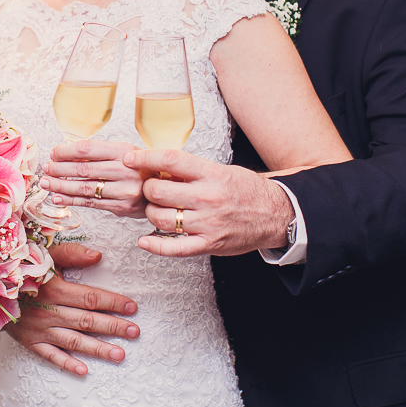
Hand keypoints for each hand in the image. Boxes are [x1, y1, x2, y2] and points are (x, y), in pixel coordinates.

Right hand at [6, 242, 139, 375]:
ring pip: (73, 341)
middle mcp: (48, 311)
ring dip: (98, 348)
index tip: (132, 308)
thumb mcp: (44, 254)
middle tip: (134, 332)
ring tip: (119, 354)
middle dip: (113, 327)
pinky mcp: (30, 341)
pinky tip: (84, 370)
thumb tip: (98, 256)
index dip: (113, 302)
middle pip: (87, 321)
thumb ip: (72, 254)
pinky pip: (50, 355)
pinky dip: (67, 364)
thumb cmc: (21, 267)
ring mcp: (39, 329)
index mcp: (54, 288)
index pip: (90, 297)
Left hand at [41, 140, 147, 218]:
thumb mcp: (126, 152)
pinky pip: (91, 203)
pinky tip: (59, 198)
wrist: (164, 189)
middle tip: (46, 168)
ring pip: (84, 188)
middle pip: (83, 170)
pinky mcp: (121, 207)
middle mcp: (124, 170)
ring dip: (61, 186)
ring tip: (47, 183)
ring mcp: (123, 190)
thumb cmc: (140, 169)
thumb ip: (101, 153)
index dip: (66, 152)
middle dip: (59, 169)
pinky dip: (72, 200)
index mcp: (124, 151)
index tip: (53, 153)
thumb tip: (67, 152)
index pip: (88, 150)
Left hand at [124, 149, 295, 256]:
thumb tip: (157, 167)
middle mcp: (208, 197)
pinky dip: (155, 246)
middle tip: (150, 190)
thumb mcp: (221, 171)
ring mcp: (208, 223)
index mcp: (211, 174)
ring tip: (157, 210)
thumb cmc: (245, 190)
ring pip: (161, 219)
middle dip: (147, 190)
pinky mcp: (209, 244)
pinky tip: (145, 240)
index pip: (170, 160)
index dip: (145, 159)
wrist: (275, 214)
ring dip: (151, 214)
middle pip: (158, 192)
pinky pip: (174, 248)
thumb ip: (192, 171)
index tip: (130, 158)